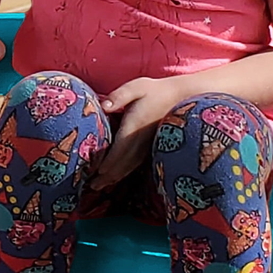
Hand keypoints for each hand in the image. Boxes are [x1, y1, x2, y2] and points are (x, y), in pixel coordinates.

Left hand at [89, 76, 183, 190]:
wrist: (181, 97)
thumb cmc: (155, 91)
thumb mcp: (136, 87)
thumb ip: (119, 96)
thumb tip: (104, 106)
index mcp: (135, 126)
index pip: (120, 149)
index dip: (108, 162)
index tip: (95, 172)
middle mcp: (141, 141)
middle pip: (123, 164)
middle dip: (107, 176)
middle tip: (91, 186)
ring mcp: (147, 146)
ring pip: (129, 167)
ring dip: (114, 177)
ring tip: (99, 186)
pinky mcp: (150, 147)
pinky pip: (135, 164)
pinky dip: (124, 172)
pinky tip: (115, 177)